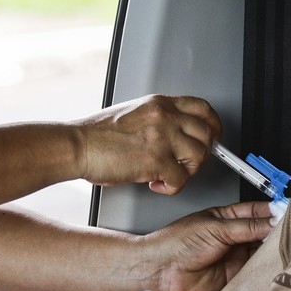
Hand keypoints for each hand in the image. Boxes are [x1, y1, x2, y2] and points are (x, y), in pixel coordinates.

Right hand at [74, 94, 220, 194]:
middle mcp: (165, 116)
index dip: (213, 126)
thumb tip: (176, 135)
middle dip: (202, 154)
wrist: (77, 145)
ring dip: (187, 171)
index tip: (212, 137)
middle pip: (207, 133)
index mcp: (160, 103)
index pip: (203, 108)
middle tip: (186, 164)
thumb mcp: (134, 113)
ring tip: (168, 174)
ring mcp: (163, 137)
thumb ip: (158, 120)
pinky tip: (155, 183)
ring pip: (199, 156)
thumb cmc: (97, 135)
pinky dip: (171, 187)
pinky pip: (181, 179)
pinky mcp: (156, 160)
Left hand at [146, 201, 273, 290]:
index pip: (257, 212)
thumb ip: (247, 227)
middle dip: (278, 233)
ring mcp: (234, 257)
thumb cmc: (178, 242)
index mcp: (227, 218)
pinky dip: (265, 270)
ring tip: (290, 249)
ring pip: (261, 253)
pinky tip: (275, 266)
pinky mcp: (234, 277)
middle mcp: (233, 237)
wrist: (161, 271)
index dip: (274, 212)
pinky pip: (254, 272)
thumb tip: (273, 222)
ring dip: (273, 252)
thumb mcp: (216, 228)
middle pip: (262, 233)